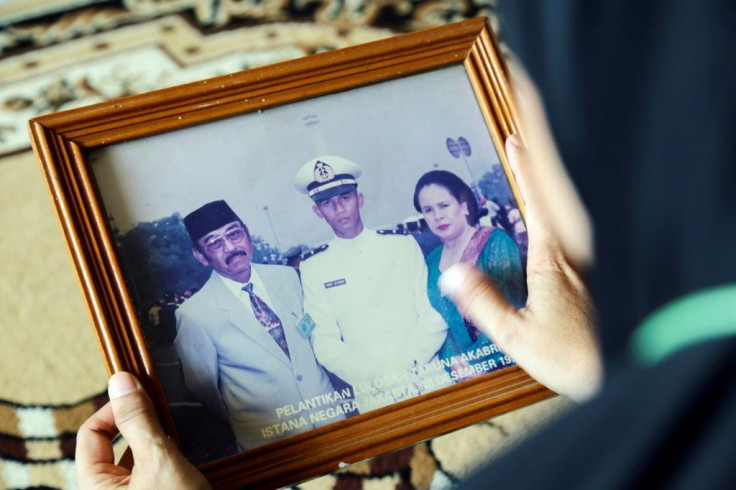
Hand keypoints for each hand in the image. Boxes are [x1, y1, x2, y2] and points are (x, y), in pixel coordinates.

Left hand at [76, 372, 210, 488]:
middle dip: (140, 426)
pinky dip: (166, 460)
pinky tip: (187, 458)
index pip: (90, 434)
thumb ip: (138, 420)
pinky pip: (151, 473)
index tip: (143, 396)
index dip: (114, 409)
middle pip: (113, 445)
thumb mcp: (158, 459)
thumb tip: (120, 380)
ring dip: (156, 443)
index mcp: (94, 487)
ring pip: (135, 460)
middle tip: (164, 414)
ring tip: (180, 436)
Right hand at [439, 65, 602, 402]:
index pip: (538, 204)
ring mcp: (585, 263)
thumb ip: (484, 303)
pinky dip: (560, 208)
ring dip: (551, 180)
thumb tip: (451, 273)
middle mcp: (573, 254)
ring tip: (534, 159)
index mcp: (553, 261)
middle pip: (557, 195)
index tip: (514, 139)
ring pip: (568, 209)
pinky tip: (550, 212)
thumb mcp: (517, 336)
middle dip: (541, 160)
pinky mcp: (590, 276)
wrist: (623, 373)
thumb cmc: (573, 358)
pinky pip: (573, 229)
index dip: (526, 171)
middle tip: (524, 131)